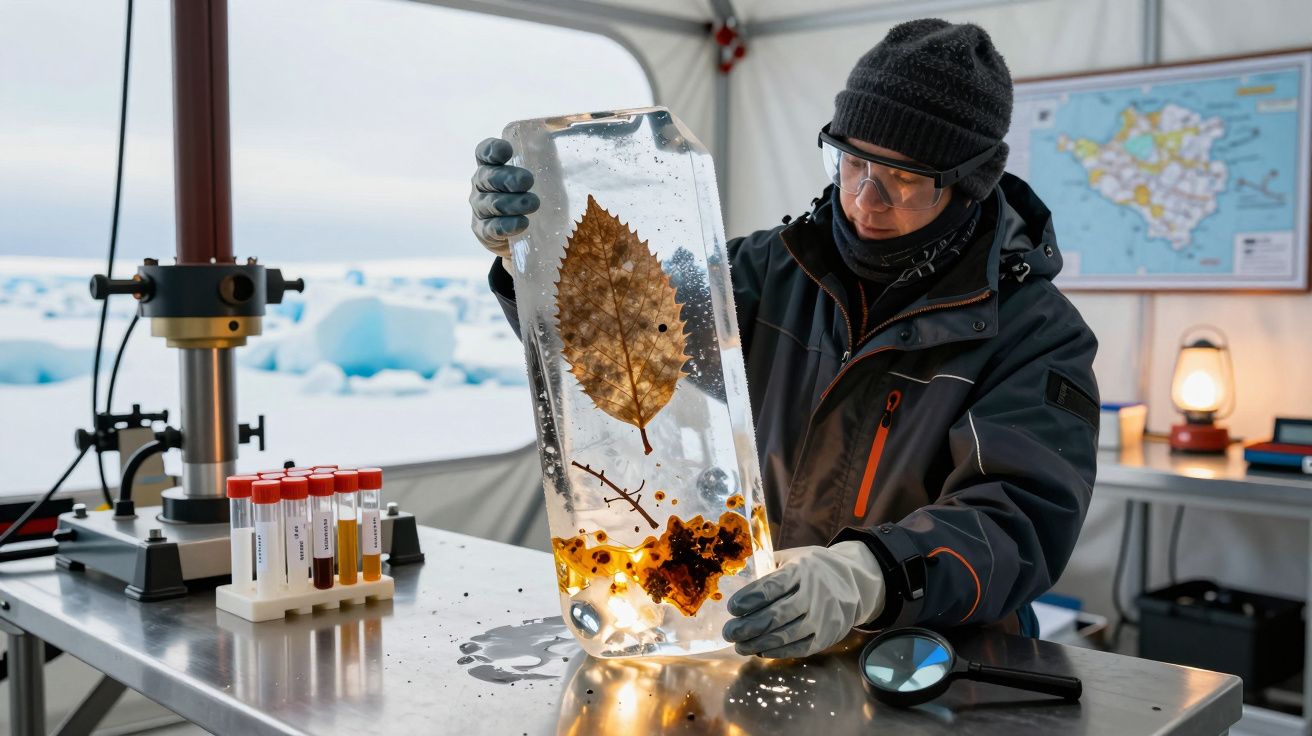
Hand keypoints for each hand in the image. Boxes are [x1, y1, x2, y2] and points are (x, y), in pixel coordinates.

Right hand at [469, 137, 539, 259]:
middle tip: (528, 180)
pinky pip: (492, 229)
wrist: (528, 235)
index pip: (484, 152)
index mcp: (492, 165)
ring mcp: (480, 209)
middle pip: (486, 177)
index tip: (508, 150)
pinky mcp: (485, 232)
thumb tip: (564, 128)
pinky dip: (506, 226)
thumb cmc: (535, 193)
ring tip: (533, 203)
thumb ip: (548, 152)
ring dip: (511, 203)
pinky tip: (522, 223)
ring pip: (490, 204)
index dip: (492, 149)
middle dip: (507, 178)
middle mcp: (481, 185)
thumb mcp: (542, 171)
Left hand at [722, 541, 885, 658]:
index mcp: (800, 571)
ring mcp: (821, 618)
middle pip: (774, 616)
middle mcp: (812, 595)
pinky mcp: (826, 636)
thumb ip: (768, 565)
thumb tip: (739, 573)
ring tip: (739, 645)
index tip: (732, 608)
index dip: (748, 600)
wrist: (854, 583)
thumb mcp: (794, 557)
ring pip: (785, 635)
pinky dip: (777, 651)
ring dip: (757, 643)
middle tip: (728, 632)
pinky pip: (798, 648)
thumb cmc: (813, 569)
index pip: (770, 587)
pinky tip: (760, 650)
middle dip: (747, 627)